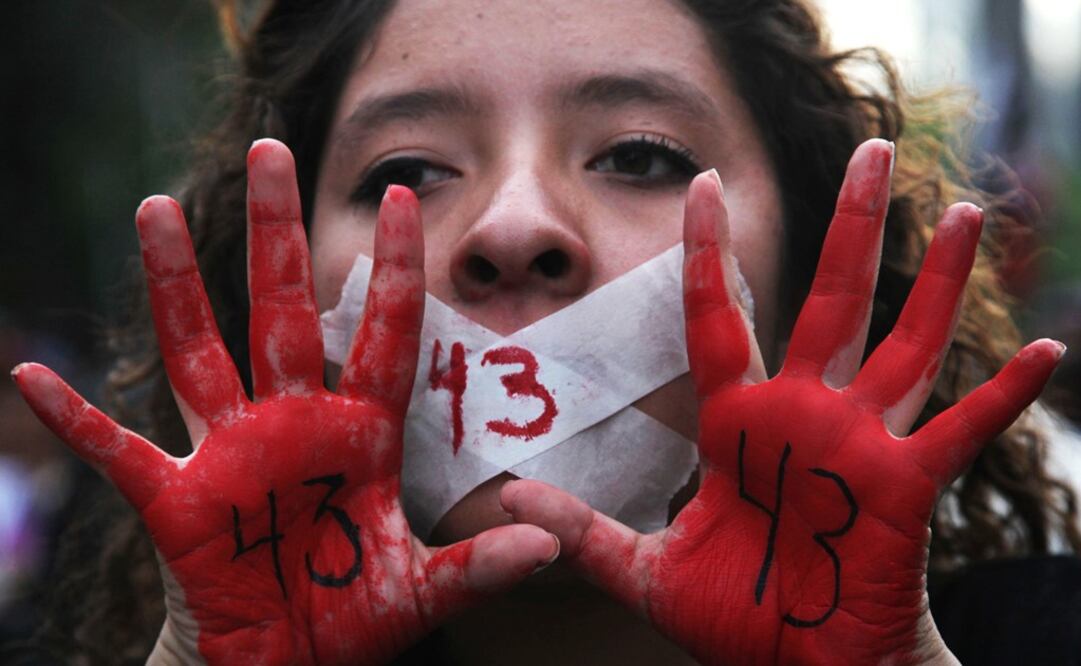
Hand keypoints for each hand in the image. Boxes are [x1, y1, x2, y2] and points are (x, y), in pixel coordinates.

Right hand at [14, 140, 558, 664]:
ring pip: (200, 352)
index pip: (381, 333)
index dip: (394, 269)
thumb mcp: (422, 590)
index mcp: (360, 434)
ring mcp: (230, 454)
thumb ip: (479, 565)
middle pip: (279, 311)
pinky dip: (76, 421)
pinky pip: (119, 453)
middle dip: (276, 234)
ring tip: (158, 210)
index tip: (407, 199)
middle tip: (270, 151)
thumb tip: (548, 544)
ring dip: (177, 285)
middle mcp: (293, 423)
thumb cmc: (353, 619)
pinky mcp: (177, 500)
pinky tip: (30, 376)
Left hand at [502, 140, 1062, 664]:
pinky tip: (1046, 350)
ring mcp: (860, 444)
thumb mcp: (644, 572)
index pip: (720, 318)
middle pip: (832, 301)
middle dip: (854, 227)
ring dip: (937, 282)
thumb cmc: (734, 619)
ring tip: (967, 213)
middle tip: (877, 150)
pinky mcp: (905, 487)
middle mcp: (803, 416)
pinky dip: (1002, 397)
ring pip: (904, 344)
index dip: (708, 254)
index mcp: (738, 424)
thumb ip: (584, 532)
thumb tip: (512, 499)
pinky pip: (960, 432)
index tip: (700, 183)